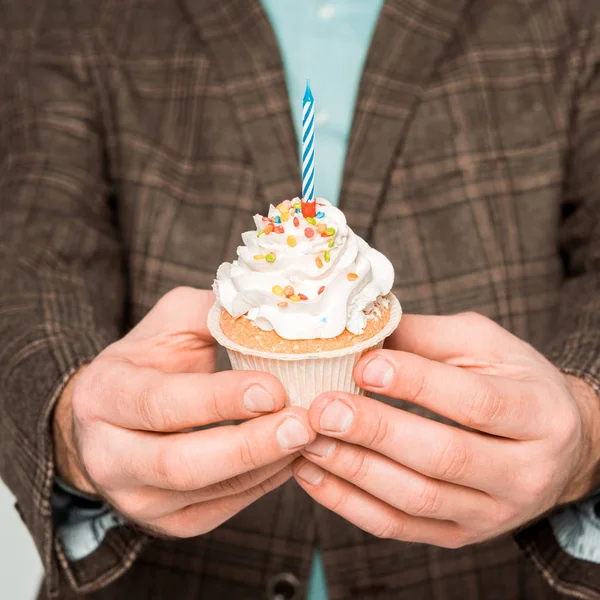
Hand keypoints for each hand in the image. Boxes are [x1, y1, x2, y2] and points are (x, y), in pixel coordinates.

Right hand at [53, 287, 315, 536]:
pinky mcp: (166, 520)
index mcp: (104, 394)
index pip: (160, 402)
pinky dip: (261, 485)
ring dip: (264, 466)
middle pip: (179, 464)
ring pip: (206, 493)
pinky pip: (220, 510)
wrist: (117, 413)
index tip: (273, 389)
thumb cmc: (152, 359)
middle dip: (249, 446)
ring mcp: (134, 497)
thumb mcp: (173, 321)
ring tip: (305, 436)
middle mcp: (107, 455)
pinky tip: (288, 457)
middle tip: (301, 425)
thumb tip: (271, 315)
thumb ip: (213, 314)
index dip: (218, 399)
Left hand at [293, 312, 599, 547]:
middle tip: (323, 409)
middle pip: (443, 457)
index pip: (475, 402)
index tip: (364, 365)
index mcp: (538, 414)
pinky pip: (399, 528)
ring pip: (415, 500)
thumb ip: (426, 337)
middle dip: (375, 432)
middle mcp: (524, 472)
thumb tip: (362, 333)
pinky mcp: (459, 535)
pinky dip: (349, 504)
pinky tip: (313, 474)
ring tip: (308, 440)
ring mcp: (492, 513)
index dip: (416, 383)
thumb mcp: (484, 345)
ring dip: (354, 471)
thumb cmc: (513, 382)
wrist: (554, 446)